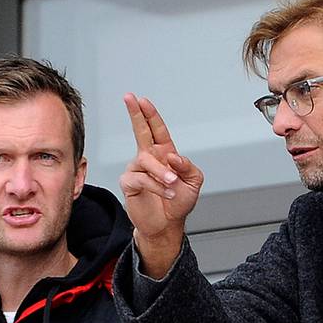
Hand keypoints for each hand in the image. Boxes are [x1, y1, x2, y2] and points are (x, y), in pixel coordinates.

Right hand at [119, 93, 203, 278]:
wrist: (167, 225)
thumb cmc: (178, 202)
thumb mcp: (193, 182)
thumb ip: (187, 166)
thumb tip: (173, 156)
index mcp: (164, 153)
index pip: (157, 130)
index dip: (150, 114)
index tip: (142, 100)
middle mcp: (149, 158)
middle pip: (140, 131)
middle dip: (135, 113)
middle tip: (129, 98)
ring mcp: (137, 170)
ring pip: (145, 160)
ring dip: (162, 172)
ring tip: (173, 184)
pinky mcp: (130, 184)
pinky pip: (141, 179)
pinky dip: (156, 185)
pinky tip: (166, 192)